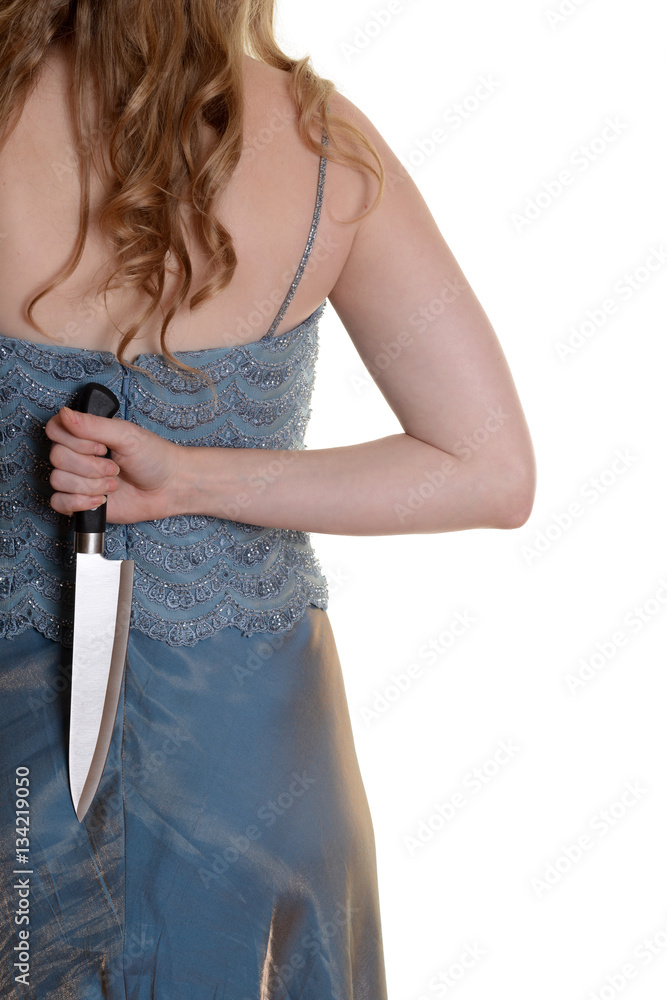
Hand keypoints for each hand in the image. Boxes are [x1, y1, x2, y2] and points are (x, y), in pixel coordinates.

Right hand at [45, 406, 183, 523]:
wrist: (170, 488)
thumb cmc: (154, 457)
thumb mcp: (126, 435)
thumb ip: (93, 425)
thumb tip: (65, 413)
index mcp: (86, 434)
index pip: (55, 430)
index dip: (75, 441)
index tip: (101, 446)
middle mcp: (78, 455)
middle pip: (56, 458)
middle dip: (89, 466)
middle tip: (115, 468)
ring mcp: (78, 479)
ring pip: (58, 481)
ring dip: (89, 485)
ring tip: (114, 484)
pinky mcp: (81, 503)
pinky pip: (59, 503)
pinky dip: (79, 503)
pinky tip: (102, 500)